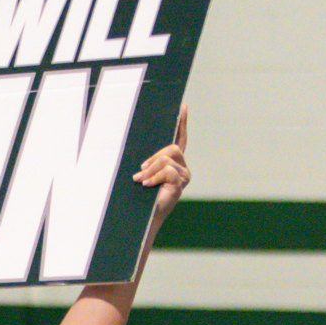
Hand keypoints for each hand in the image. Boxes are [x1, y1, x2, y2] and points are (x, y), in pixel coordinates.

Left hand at [134, 104, 189, 221]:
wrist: (142, 218)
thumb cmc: (141, 196)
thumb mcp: (143, 173)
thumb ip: (147, 162)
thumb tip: (142, 158)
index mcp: (174, 163)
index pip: (180, 139)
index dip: (181, 123)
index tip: (182, 106)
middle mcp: (182, 168)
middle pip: (172, 148)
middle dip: (154, 158)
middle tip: (140, 172)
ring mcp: (184, 176)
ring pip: (168, 158)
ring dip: (151, 169)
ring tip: (141, 182)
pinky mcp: (181, 183)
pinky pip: (167, 171)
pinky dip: (154, 178)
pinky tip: (147, 186)